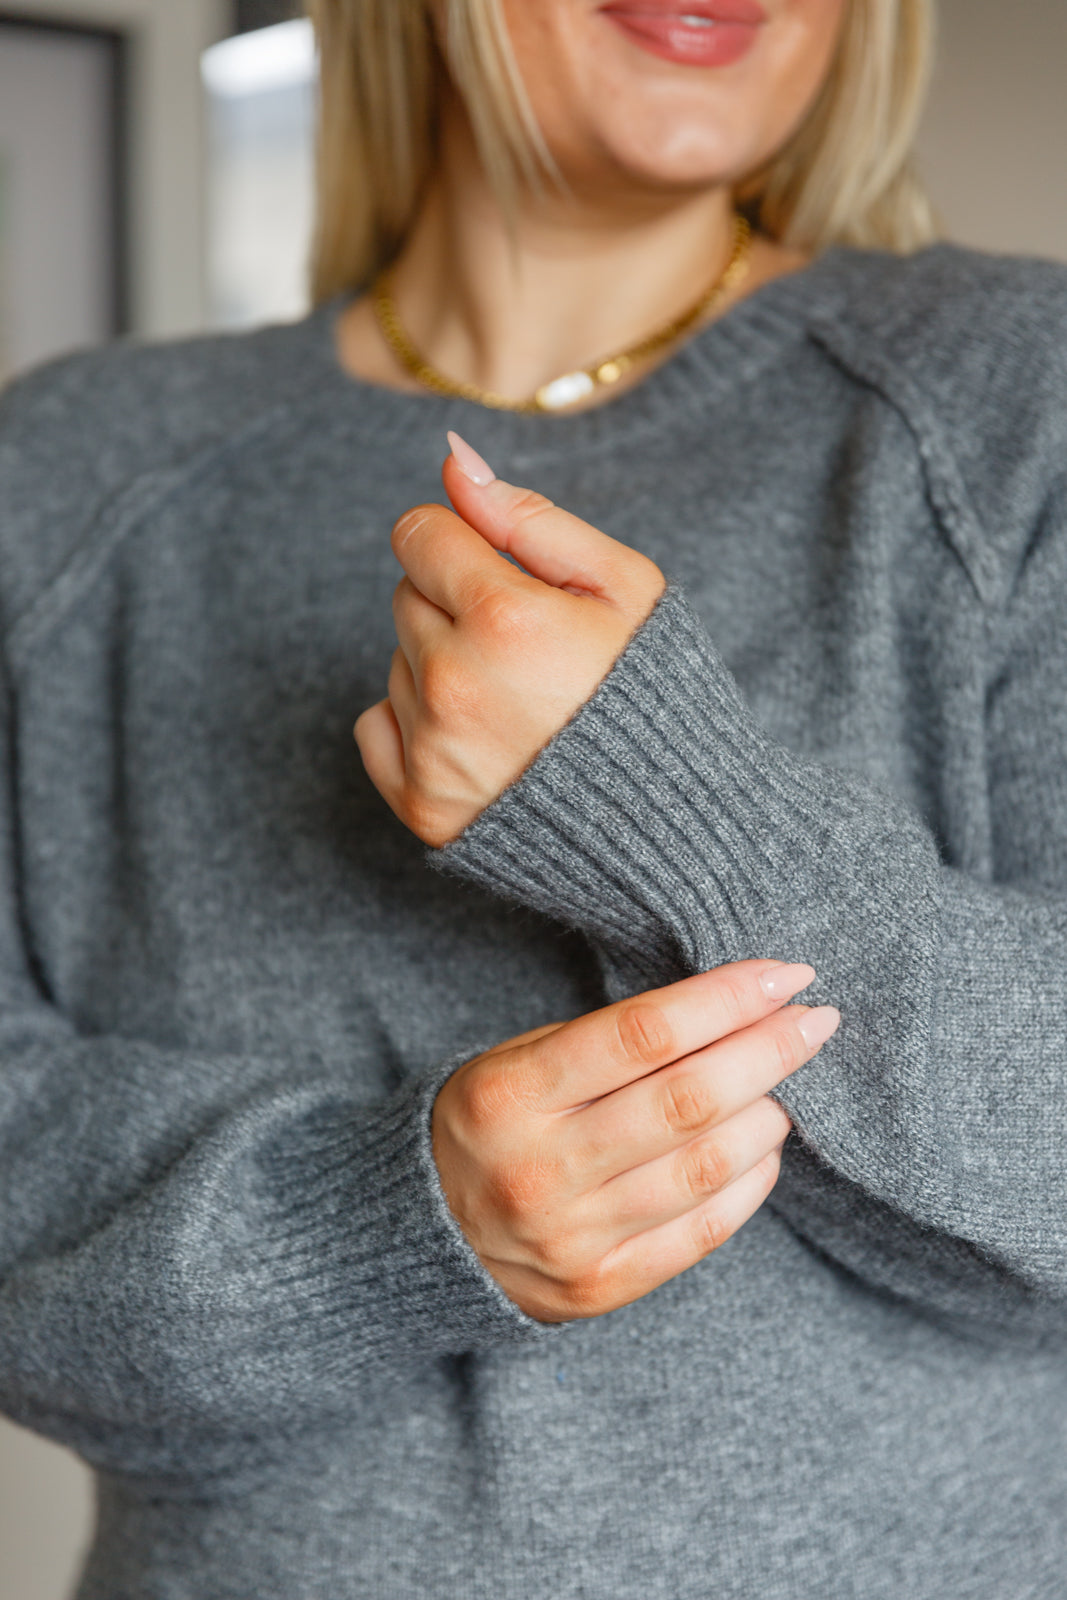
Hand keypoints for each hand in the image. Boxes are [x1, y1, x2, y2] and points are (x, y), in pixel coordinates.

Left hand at [355, 433, 665, 846]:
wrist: (673, 824)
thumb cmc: (656, 695)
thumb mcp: (623, 586)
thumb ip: (530, 517)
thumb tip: (454, 460)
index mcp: (504, 619)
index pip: (418, 533)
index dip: (464, 545)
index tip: (505, 577)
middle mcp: (454, 684)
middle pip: (406, 596)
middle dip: (457, 606)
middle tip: (528, 651)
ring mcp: (431, 751)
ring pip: (398, 661)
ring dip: (443, 666)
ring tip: (519, 702)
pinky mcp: (420, 805)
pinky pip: (377, 724)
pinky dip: (415, 723)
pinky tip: (482, 737)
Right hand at [432, 959, 839, 1321]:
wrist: (422, 1234)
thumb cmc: (490, 1123)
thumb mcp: (518, 1062)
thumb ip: (609, 1044)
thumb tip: (734, 1010)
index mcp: (510, 1094)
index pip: (642, 1035)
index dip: (726, 1000)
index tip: (785, 975)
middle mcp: (539, 1169)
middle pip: (686, 1102)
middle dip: (768, 1052)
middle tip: (818, 1020)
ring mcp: (570, 1236)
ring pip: (704, 1169)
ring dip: (768, 1116)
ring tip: (789, 1084)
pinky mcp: (598, 1287)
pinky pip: (700, 1232)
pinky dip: (750, 1183)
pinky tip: (766, 1146)